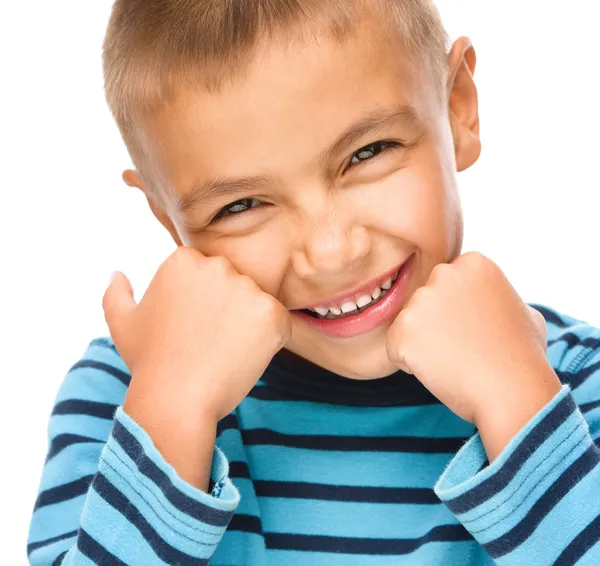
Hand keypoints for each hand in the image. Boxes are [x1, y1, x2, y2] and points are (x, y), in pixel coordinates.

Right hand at [102, 247, 290, 486]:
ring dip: (248, 324)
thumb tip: (117, 274)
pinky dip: (269, 341)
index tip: (192, 327)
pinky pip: (279, 322)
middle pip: (235, 284)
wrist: (176, 400)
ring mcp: (247, 288)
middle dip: (227, 309)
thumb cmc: (149, 362)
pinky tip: (245, 357)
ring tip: (225, 351)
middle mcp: (217, 265)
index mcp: (184, 260)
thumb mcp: (122, 323)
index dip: (203, 304)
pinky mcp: (271, 313)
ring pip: (257, 303)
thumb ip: (116, 292)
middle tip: (209, 341)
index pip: (208, 274)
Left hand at [386, 252, 560, 457]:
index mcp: (472, 263)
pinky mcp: (403, 329)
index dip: (459, 315)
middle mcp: (444, 273)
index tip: (478, 331)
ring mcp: (421, 300)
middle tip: (465, 347)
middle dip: (437, 325)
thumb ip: (498, 298)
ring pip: (408, 325)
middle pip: (424, 302)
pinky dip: (410, 364)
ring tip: (455, 359)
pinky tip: (439, 369)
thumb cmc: (523, 357)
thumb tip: (493, 300)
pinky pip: (395, 348)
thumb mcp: (524, 311)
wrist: (512, 391)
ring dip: (424, 345)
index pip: (445, 286)